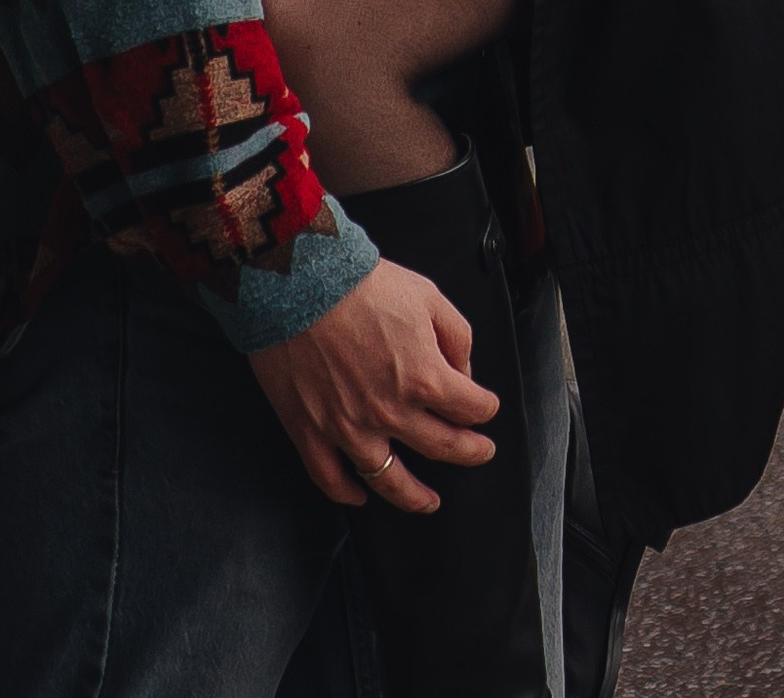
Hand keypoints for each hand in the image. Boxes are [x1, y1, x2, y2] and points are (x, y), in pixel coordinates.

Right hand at [250, 258, 500, 512]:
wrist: (297, 282)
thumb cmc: (362, 284)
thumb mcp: (427, 295)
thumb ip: (457, 336)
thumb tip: (463, 371)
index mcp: (424, 377)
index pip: (471, 407)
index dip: (485, 406)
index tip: (486, 405)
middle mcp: (391, 412)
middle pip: (442, 447)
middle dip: (469, 452)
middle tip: (480, 453)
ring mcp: (349, 428)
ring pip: (390, 481)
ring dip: (416, 497)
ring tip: (430, 503)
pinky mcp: (310, 432)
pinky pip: (331, 478)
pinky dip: (347, 493)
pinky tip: (361, 496)